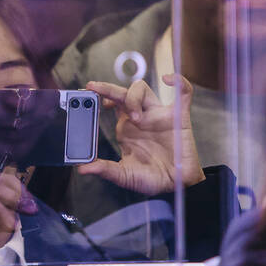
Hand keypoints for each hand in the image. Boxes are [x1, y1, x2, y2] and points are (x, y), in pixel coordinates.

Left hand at [77, 74, 205, 195]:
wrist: (177, 185)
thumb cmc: (152, 179)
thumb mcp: (124, 175)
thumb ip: (106, 170)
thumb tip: (82, 169)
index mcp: (126, 128)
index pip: (111, 103)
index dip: (101, 95)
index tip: (89, 94)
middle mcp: (141, 117)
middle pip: (123, 93)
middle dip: (109, 89)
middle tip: (96, 91)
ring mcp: (159, 116)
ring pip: (144, 90)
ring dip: (135, 98)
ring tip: (136, 118)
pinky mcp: (180, 118)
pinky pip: (183, 94)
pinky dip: (179, 82)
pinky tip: (169, 79)